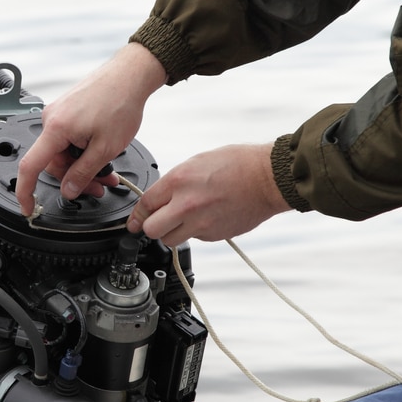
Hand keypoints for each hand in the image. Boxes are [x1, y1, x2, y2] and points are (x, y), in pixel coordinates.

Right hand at [16, 43, 166, 214]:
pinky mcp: (67, 111)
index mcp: (56, 128)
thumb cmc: (120, 102)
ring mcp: (59, 114)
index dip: (25, 192)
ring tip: (107, 173)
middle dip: (75, 179)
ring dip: (83, 166)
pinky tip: (101, 155)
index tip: (27, 207)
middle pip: (53, 163)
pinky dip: (83, 151)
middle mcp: (51, 118)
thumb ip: (84, 173)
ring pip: (63, 153)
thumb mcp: (105, 148)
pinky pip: (69, 139)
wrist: (130, 75)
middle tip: (99, 187)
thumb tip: (69, 190)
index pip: (29, 167)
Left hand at [125, 143, 291, 245]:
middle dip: (152, 226)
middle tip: (158, 221)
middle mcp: (186, 205)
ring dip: (172, 232)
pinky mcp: (214, 235)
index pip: (145, 205)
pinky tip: (207, 217)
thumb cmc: (239, 164)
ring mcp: (200, 223)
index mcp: (179, 181)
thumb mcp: (198, 162)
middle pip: (152, 230)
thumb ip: (176, 182)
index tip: (134, 222)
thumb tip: (163, 197)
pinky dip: (196, 232)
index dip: (137, 215)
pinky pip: (194, 238)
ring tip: (184, 219)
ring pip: (171, 240)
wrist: (268, 178)